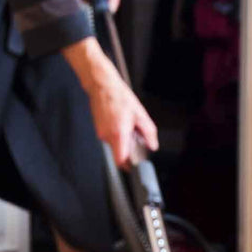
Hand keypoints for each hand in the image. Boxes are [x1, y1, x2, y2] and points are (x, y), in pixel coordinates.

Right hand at [62, 37, 157, 167]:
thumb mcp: (140, 114)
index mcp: (118, 133)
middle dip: (128, 148)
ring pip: (114, 143)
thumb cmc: (119, 96)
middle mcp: (107, 135)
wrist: (102, 85)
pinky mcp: (98, 128)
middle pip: (118, 152)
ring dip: (122, 138)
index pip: (120, 160)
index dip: (128, 166)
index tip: (134, 166)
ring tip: (127, 124)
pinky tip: (120, 120)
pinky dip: (117, 133)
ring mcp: (101, 132)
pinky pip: (109, 136)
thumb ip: (148, 132)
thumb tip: (153, 145)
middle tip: (135, 137)